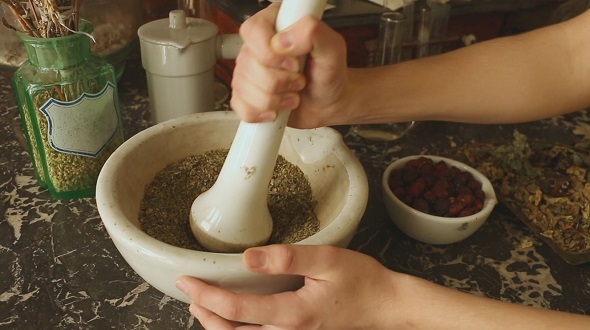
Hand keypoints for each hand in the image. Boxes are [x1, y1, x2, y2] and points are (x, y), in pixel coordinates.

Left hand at [176, 244, 401, 328]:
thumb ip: (288, 258)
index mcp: (294, 315)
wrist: (387, 307)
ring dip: (219, 328)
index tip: (188, 281)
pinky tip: (236, 319)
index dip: (207, 296)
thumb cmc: (363, 282)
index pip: (237, 311)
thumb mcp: (329, 260)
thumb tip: (249, 258)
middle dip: (206, 317)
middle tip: (191, 294)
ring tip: (203, 308)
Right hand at [230, 4, 350, 127]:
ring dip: (276, 99)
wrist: (328, 102)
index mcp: (274, 25)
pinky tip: (278, 107)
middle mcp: (256, 46)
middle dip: (280, 81)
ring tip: (292, 94)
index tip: (294, 64)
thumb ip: (313, 33)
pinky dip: (264, 113)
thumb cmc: (329, 75)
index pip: (253, 32)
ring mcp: (247, 71)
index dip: (272, 54)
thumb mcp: (333, 49)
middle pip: (249, 66)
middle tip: (299, 80)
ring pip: (245, 90)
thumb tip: (282, 42)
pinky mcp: (245, 95)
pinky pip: (242, 108)